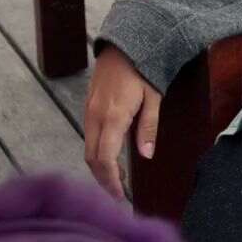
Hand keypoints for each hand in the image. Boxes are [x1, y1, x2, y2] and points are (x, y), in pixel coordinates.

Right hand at [84, 45, 161, 199]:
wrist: (123, 44)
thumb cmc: (143, 69)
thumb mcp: (153, 97)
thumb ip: (148, 127)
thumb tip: (146, 155)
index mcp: (113, 116)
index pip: (104, 159)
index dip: (110, 181)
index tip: (119, 197)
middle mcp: (95, 116)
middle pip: (91, 158)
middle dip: (102, 179)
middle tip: (117, 195)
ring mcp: (89, 111)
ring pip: (88, 148)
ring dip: (99, 167)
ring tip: (116, 180)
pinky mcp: (88, 106)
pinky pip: (88, 136)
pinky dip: (96, 152)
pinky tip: (110, 157)